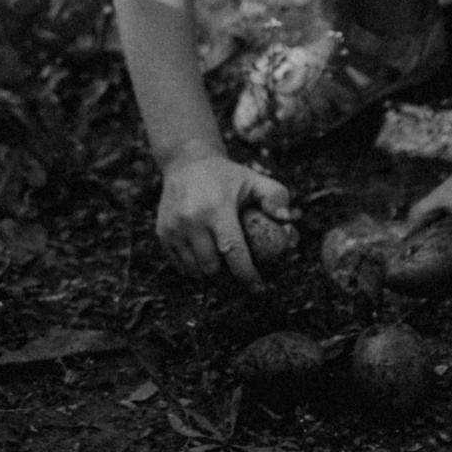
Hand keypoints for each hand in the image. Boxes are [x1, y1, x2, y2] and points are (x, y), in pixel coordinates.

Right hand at [154, 152, 291, 291]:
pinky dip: (194, 269)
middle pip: (212, 266)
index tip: (259, 288)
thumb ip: (276, 198)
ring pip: (194, 270)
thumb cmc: (227, 177)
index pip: (232, 251)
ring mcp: (174, 228)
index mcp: (216, 208)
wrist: (186, 163)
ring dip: (210, 275)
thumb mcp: (254, 180)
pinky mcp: (162, 233)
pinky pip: (179, 265)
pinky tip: (205, 259)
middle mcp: (191, 220)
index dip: (247, 274)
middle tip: (240, 275)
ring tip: (223, 267)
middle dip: (228, 277)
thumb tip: (289, 221)